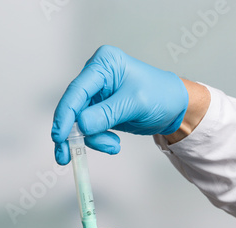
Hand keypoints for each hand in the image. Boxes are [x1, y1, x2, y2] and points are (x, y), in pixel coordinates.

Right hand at [51, 45, 188, 164]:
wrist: (175, 107)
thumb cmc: (161, 95)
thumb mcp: (135, 103)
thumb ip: (106, 114)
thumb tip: (82, 125)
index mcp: (104, 64)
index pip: (77, 90)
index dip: (65, 114)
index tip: (59, 136)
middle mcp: (95, 77)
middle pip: (73, 107)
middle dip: (72, 133)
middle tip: (66, 155)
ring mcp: (96, 95)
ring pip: (79, 122)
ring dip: (92, 139)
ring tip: (113, 146)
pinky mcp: (98, 110)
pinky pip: (89, 129)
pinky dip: (97, 140)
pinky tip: (113, 144)